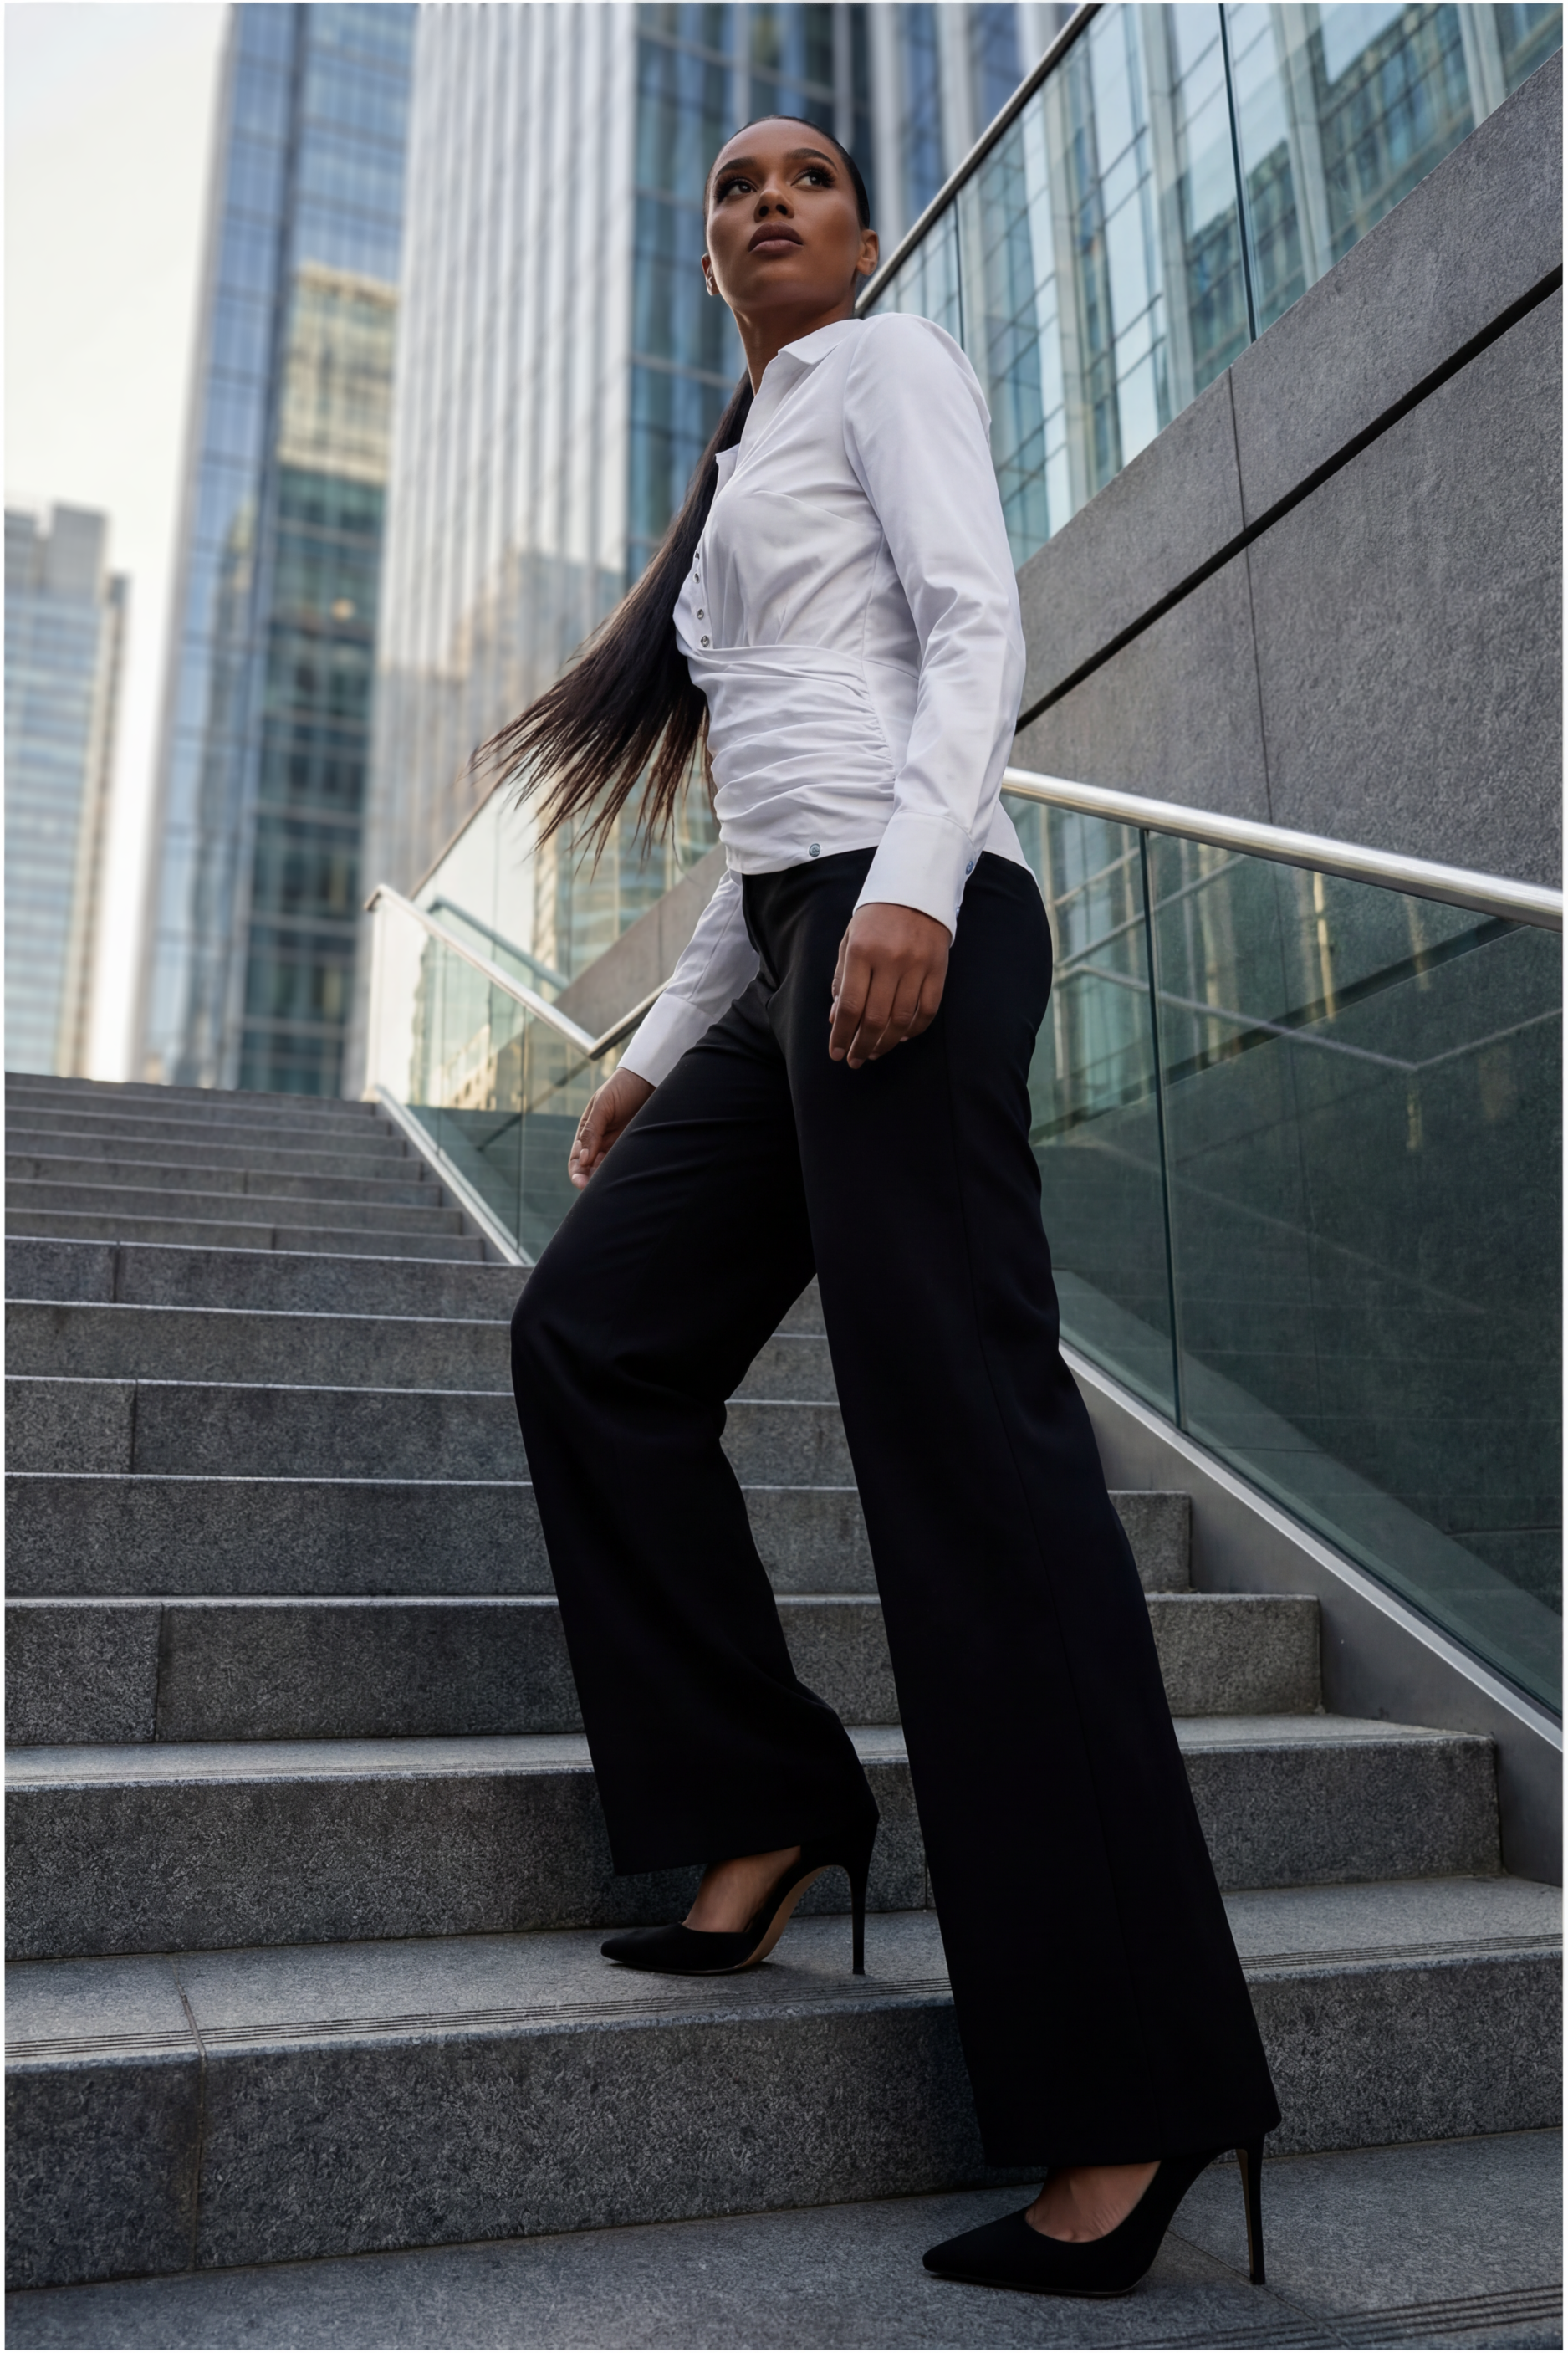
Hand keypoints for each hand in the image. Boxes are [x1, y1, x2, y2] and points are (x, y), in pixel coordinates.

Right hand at [569, 1067, 654, 1187]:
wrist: (650, 1077)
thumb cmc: (623, 1087)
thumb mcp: (604, 1105)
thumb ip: (592, 1131)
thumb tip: (583, 1159)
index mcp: (587, 1131)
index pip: (577, 1159)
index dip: (577, 1174)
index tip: (582, 1184)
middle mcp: (601, 1141)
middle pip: (591, 1169)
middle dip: (592, 1182)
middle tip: (598, 1191)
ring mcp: (618, 1145)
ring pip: (609, 1169)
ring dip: (608, 1179)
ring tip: (613, 1187)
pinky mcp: (634, 1146)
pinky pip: (626, 1163)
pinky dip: (624, 1172)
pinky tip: (627, 1178)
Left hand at [828, 902, 949, 1068]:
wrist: (916, 888)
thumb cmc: (875, 917)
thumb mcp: (850, 940)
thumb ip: (841, 979)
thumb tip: (835, 1019)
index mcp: (861, 952)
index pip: (849, 1006)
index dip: (841, 1035)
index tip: (836, 1053)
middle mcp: (889, 960)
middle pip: (875, 1019)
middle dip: (862, 1046)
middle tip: (855, 1060)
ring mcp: (917, 966)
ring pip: (902, 1020)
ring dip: (886, 1043)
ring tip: (874, 1052)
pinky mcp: (938, 969)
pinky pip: (927, 1010)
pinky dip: (914, 1029)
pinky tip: (901, 1037)